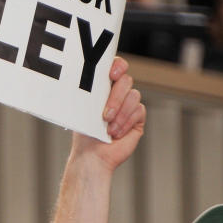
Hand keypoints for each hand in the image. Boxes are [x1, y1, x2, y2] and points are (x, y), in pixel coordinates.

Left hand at [70, 56, 144, 171]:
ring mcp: (129, 105)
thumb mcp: (84, 109)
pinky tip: (116, 133)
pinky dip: (125, 122)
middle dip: (116, 97)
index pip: (116, 67)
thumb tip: (88, 78)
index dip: (118, 66)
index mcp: (104, 87)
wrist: (92, 155)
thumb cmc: (85, 133)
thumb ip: (92, 91)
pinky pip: (138, 111)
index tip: (112, 74)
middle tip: (105, 115)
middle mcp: (118, 93)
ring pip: (134, 95)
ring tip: (108, 128)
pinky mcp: (137, 118)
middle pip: (126, 80)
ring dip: (120, 113)